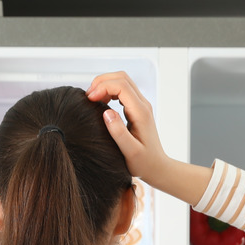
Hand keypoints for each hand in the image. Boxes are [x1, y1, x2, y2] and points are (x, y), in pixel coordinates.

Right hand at [87, 72, 211, 207]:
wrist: (157, 167)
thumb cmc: (144, 163)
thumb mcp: (130, 152)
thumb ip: (118, 132)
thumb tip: (107, 112)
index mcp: (141, 112)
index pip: (121, 86)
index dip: (103, 87)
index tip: (89, 99)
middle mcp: (142, 105)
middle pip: (122, 77)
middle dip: (102, 81)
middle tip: (88, 96)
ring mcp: (140, 105)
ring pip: (122, 81)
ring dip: (105, 84)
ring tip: (92, 98)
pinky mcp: (137, 108)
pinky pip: (122, 90)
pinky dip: (109, 91)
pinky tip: (100, 102)